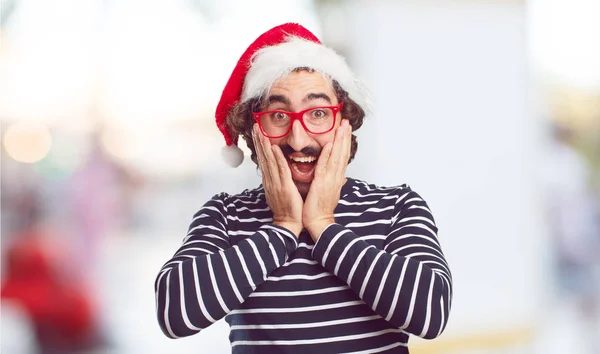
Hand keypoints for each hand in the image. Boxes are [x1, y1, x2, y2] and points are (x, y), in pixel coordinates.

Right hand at [252, 124, 303, 236]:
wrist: (288, 224)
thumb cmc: (288, 209)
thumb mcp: (281, 191)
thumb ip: (280, 179)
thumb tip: (279, 170)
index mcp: (270, 180)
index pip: (264, 159)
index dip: (260, 145)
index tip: (258, 133)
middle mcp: (270, 179)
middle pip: (263, 157)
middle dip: (259, 141)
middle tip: (255, 126)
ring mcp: (275, 183)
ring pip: (269, 160)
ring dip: (264, 145)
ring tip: (261, 132)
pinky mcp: (284, 187)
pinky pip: (280, 170)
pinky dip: (277, 158)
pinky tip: (274, 148)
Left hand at [303, 119, 351, 240]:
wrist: (319, 222)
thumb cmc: (320, 207)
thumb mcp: (329, 190)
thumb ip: (334, 180)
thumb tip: (341, 176)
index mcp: (336, 177)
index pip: (343, 155)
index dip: (345, 141)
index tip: (346, 129)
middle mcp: (336, 176)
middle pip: (343, 153)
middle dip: (345, 136)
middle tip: (347, 121)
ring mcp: (330, 180)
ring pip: (337, 157)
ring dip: (339, 141)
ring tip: (342, 127)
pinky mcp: (321, 184)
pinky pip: (325, 167)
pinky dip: (328, 156)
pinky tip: (329, 145)